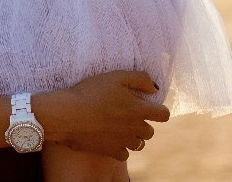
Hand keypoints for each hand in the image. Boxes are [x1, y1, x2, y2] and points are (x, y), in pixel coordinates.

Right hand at [37, 71, 167, 159]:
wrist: (67, 114)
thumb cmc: (90, 92)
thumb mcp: (116, 76)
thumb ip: (139, 79)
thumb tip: (155, 89)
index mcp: (138, 109)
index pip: (164, 115)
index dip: (159, 111)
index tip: (150, 107)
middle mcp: (134, 128)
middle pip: (150, 131)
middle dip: (143, 123)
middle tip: (128, 115)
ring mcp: (123, 142)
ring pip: (139, 144)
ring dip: (133, 136)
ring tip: (120, 127)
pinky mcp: (110, 151)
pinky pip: (124, 154)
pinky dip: (120, 148)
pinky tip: (111, 138)